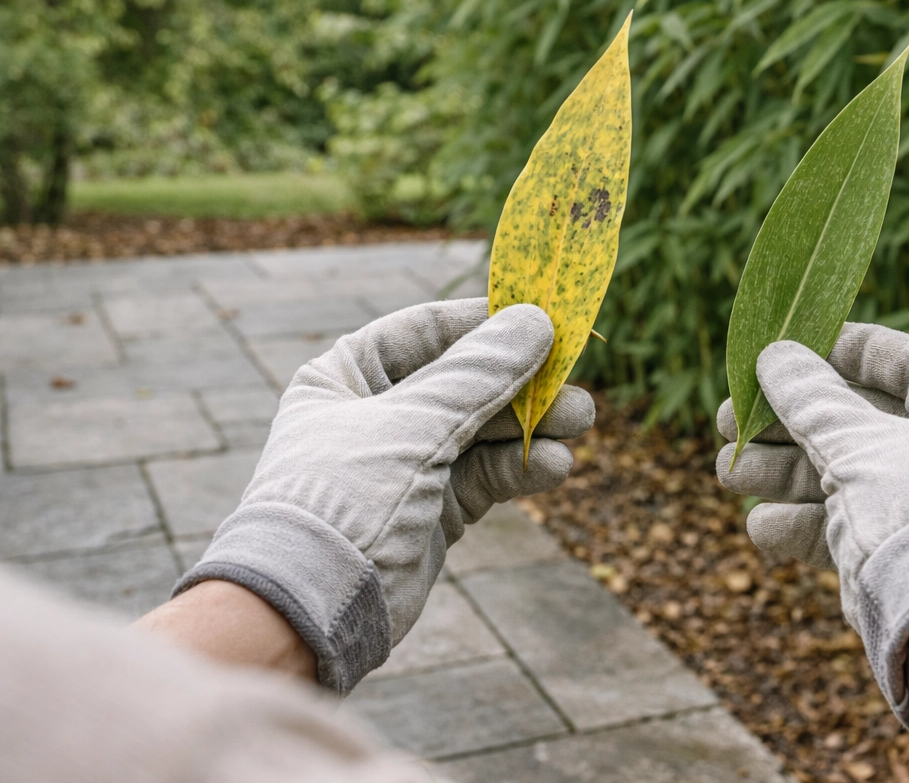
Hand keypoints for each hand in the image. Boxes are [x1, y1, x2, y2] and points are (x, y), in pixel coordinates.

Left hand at [177, 298, 592, 692]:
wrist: (309, 609)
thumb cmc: (344, 498)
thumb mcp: (415, 425)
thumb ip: (479, 374)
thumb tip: (537, 320)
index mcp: (347, 375)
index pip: (427, 330)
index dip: (487, 323)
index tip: (547, 319)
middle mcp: (377, 413)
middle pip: (466, 381)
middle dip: (523, 382)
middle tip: (575, 380)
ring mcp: (408, 463)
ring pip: (484, 430)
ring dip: (533, 425)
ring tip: (580, 422)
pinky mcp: (434, 508)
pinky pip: (486, 475)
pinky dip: (522, 468)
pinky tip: (556, 465)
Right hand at [715, 323, 908, 726]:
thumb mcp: (857, 443)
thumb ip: (809, 397)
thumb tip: (772, 355)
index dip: (850, 350)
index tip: (793, 346)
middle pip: (861, 422)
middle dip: (791, 422)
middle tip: (729, 418)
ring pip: (844, 478)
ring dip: (782, 473)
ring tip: (727, 472)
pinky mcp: (901, 560)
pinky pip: (847, 529)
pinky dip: (804, 525)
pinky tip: (763, 526)